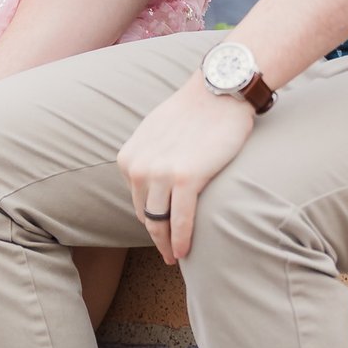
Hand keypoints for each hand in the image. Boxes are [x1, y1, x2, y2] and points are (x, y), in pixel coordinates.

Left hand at [117, 75, 254, 261]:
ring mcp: (160, 173)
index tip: (162, 230)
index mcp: (128, 158)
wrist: (219, 91)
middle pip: (146, 215)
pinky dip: (182, 239)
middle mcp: (138, 167)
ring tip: (175, 256)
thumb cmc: (193, 112)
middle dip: (156, 236)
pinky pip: (181, 219)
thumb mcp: (155, 134)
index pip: (137, 201)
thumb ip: (148, 159)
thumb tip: (150, 182)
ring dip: (167, 244)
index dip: (150, 218)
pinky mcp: (186, 177)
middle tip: (167, 253)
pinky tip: (184, 252)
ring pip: (160, 222)